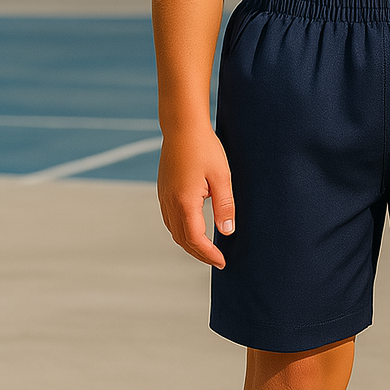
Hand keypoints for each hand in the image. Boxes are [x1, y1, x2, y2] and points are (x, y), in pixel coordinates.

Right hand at [157, 127, 234, 266]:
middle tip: (216, 261)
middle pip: (182, 239)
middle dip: (199, 254)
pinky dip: (181, 231)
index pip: (196, 239)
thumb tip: (226, 232)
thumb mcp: (221, 177)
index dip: (208, 254)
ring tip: (206, 250)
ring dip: (189, 244)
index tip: (222, 262)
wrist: (182, 126)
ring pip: (174, 231)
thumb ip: (225, 206)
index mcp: (184, 202)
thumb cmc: (204, 148)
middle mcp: (170, 203)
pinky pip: (170, 219)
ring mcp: (163, 197)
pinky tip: (192, 229)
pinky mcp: (163, 190)